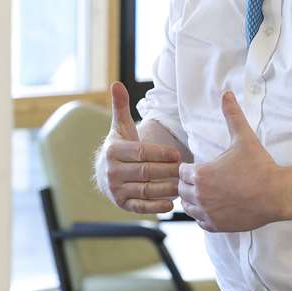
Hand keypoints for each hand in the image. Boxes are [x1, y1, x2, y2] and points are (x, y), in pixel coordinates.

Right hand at [99, 82, 180, 214]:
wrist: (105, 173)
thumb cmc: (120, 147)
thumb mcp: (120, 128)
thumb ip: (121, 107)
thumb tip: (116, 83)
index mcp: (112, 151)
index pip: (140, 152)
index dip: (160, 153)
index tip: (177, 154)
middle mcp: (111, 172)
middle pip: (145, 171)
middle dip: (167, 171)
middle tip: (185, 170)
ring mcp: (115, 190)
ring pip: (145, 189)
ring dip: (166, 188)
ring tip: (183, 185)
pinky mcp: (121, 204)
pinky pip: (141, 206)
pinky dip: (156, 207)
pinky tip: (171, 203)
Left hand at [178, 91, 285, 232]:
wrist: (277, 194)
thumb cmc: (260, 166)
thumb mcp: (244, 138)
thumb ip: (232, 115)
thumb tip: (226, 93)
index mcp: (200, 174)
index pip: (181, 171)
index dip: (191, 167)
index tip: (201, 166)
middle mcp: (199, 195)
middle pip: (181, 189)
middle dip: (189, 183)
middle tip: (205, 179)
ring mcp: (207, 212)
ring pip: (187, 207)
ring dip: (194, 199)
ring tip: (209, 192)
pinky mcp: (216, 226)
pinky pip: (200, 221)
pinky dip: (204, 215)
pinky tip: (216, 206)